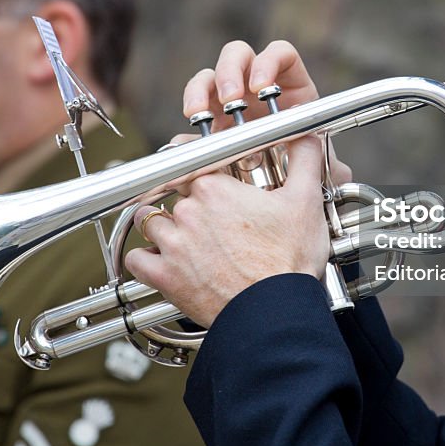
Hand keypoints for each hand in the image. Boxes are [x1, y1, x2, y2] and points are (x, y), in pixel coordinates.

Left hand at [125, 137, 330, 327]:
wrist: (275, 311)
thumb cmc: (289, 261)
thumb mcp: (305, 201)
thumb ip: (304, 159)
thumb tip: (307, 134)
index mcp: (215, 188)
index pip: (193, 164)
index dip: (201, 171)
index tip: (207, 180)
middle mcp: (188, 211)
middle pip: (174, 194)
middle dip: (189, 204)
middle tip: (209, 218)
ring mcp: (173, 244)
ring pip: (149, 221)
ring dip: (160, 226)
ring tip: (180, 236)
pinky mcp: (165, 276)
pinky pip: (137, 259)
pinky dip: (144, 259)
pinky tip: (159, 260)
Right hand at [181, 40, 351, 182]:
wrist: (279, 196)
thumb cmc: (304, 172)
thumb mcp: (319, 167)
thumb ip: (326, 164)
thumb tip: (339, 172)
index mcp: (289, 87)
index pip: (280, 54)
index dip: (269, 62)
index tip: (261, 87)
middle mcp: (256, 87)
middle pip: (239, 55)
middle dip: (231, 71)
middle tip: (231, 99)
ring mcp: (229, 101)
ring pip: (209, 76)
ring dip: (203, 88)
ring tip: (200, 112)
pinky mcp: (208, 122)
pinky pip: (193, 108)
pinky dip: (189, 116)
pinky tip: (189, 135)